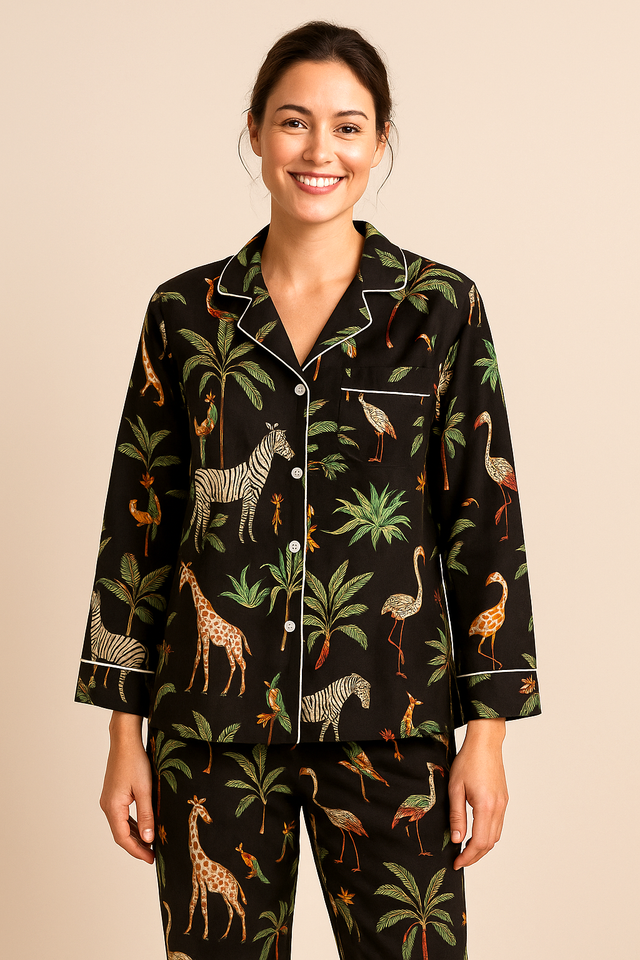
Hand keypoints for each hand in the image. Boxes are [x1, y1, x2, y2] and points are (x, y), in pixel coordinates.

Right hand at [99, 711, 154, 863]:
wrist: (124, 741)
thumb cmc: (134, 761)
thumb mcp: (145, 789)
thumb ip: (146, 814)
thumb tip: (148, 838)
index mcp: (113, 807)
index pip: (123, 838)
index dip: (137, 851)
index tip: (151, 859)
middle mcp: (107, 806)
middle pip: (121, 834)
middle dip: (137, 846)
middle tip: (153, 855)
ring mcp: (109, 800)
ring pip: (122, 825)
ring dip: (135, 835)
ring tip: (150, 844)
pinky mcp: (113, 795)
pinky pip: (122, 815)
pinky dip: (133, 824)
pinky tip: (144, 826)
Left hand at [448, 718, 507, 869]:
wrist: (485, 742)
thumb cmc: (468, 761)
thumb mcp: (455, 788)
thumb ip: (456, 816)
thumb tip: (456, 840)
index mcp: (486, 806)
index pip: (479, 842)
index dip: (468, 856)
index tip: (456, 862)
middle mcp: (498, 808)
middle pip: (490, 843)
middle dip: (475, 856)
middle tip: (459, 861)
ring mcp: (503, 804)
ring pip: (496, 835)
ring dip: (482, 847)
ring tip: (466, 850)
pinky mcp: (503, 799)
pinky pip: (498, 825)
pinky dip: (488, 835)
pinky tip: (476, 834)